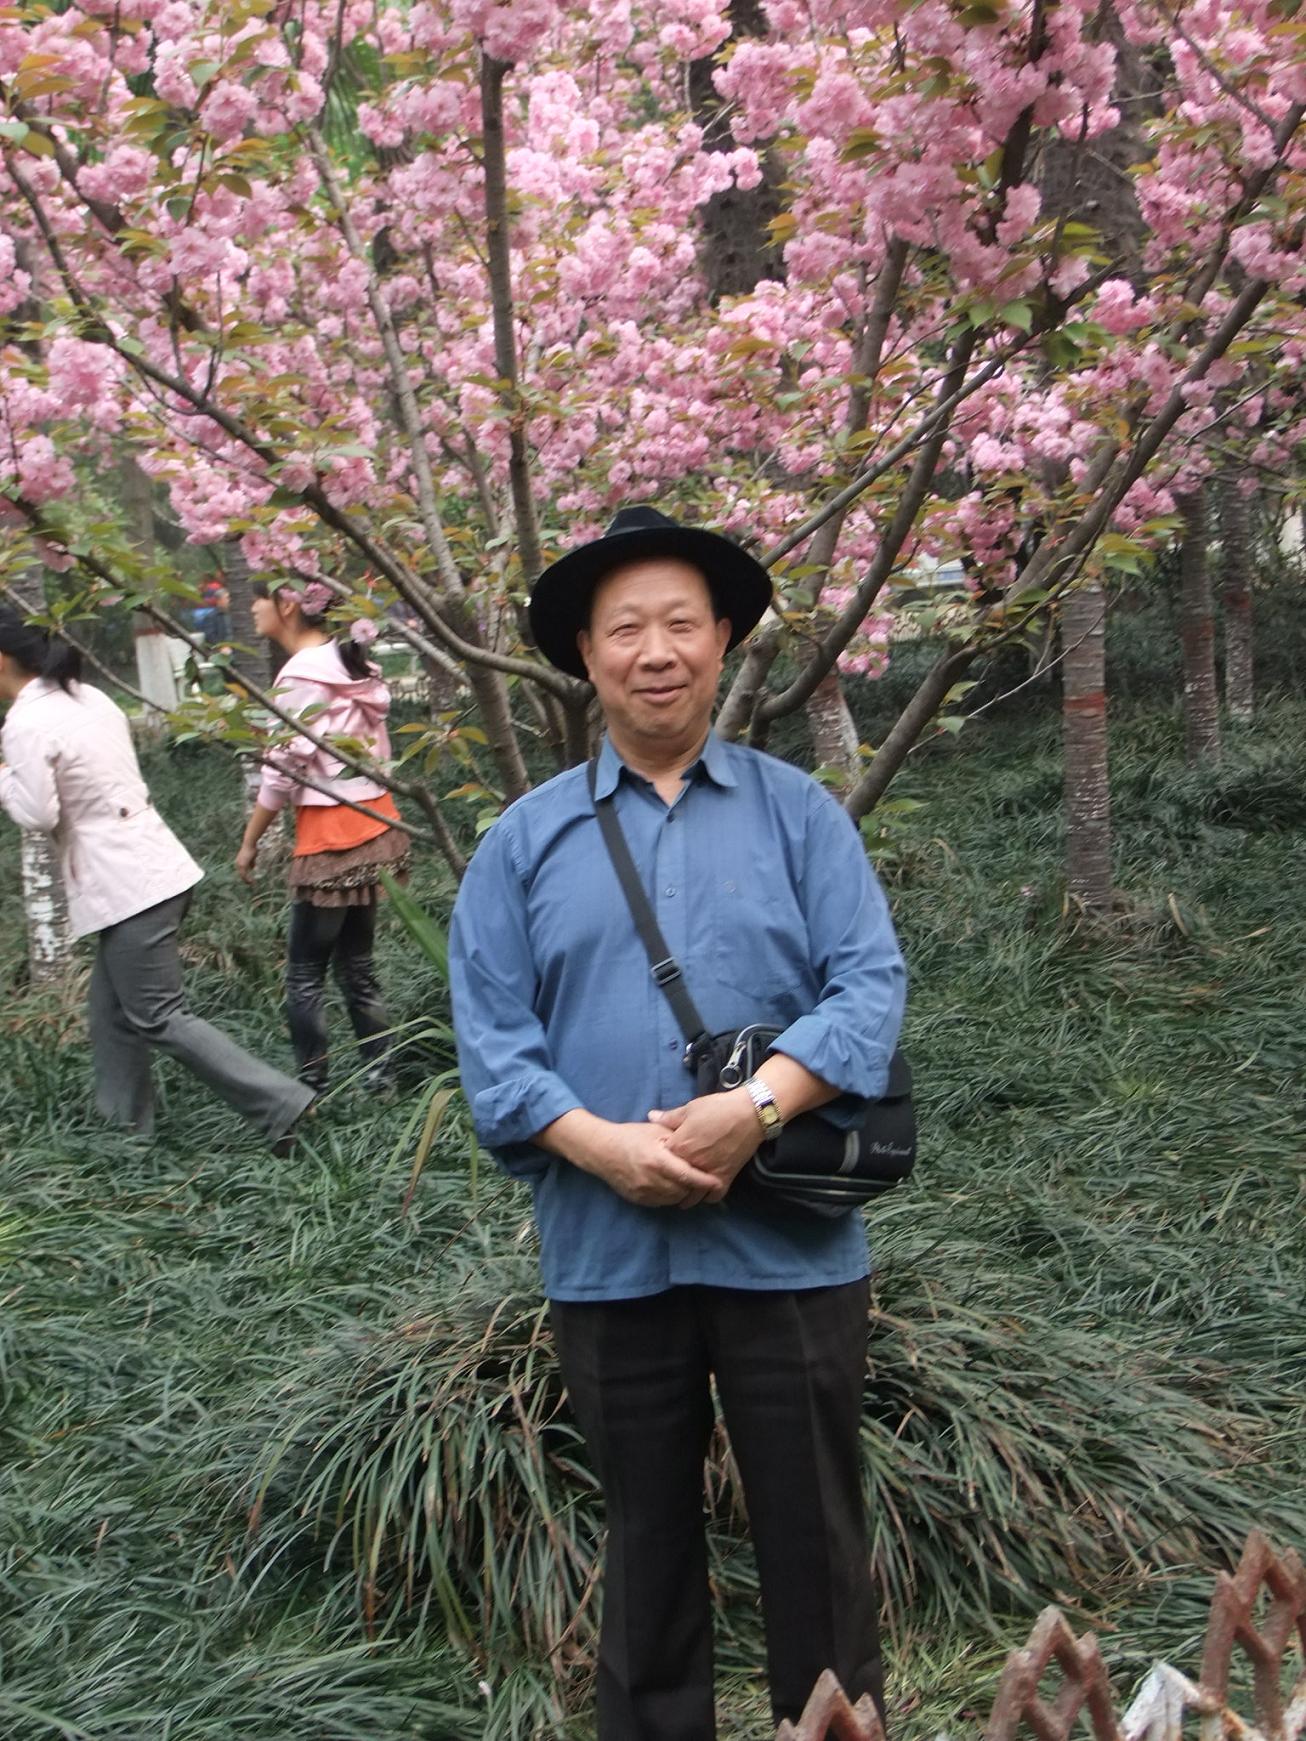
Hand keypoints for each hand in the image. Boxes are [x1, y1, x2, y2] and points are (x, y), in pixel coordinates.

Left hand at [234, 842, 258, 884]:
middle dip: (245, 879)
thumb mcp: (252, 857)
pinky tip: (251, 881)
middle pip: (241, 874)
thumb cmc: (252, 849)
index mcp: (239, 862)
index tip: (249, 880)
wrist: (250, 844)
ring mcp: (239, 865)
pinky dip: (247, 879)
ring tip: (251, 884)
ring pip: (242, 875)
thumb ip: (251, 862)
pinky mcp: (242, 865)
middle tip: (250, 883)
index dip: (245, 876)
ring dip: (247, 880)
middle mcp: (237, 864)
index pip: (241, 871)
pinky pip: (244, 875)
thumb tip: (253, 867)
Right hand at [596, 1122, 724, 1209]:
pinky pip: (662, 1202)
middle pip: (683, 1190)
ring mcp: (643, 1191)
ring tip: (690, 1183)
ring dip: (684, 1192)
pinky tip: (673, 1185)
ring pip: (674, 1199)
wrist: (602, 1150)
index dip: (704, 1181)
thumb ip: (677, 1137)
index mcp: (657, 1159)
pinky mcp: (638, 1199)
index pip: (687, 1175)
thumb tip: (700, 1141)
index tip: (717, 1181)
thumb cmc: (631, 1136)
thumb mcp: (655, 1131)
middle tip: (706, 1181)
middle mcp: (651, 1179)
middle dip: (696, 1187)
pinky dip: (671, 1196)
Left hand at [648, 1088, 761, 1192]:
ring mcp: (708, 1174)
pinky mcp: (725, 1178)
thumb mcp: (690, 1109)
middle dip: (670, 1184)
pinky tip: (704, 1193)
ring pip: (693, 1195)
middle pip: (674, 1182)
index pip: (661, 1162)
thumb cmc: (717, 1108)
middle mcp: (691, 1164)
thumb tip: (651, 1116)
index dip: (659, 1162)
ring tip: (683, 1197)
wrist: (749, 1113)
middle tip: (667, 1184)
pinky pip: (713, 1197)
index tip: (659, 1163)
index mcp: (679, 1146)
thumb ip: (669, 1117)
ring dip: (687, 1197)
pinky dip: (708, 1197)